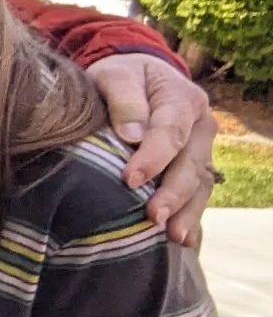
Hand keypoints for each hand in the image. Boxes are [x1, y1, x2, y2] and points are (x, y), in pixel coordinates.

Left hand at [85, 53, 217, 246]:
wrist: (137, 76)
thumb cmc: (121, 75)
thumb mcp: (115, 74)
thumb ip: (123, 99)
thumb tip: (131, 135)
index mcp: (184, 100)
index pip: (171, 132)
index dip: (153, 158)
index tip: (129, 179)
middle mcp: (201, 127)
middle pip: (192, 164)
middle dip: (174, 194)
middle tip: (154, 218)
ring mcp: (201, 150)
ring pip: (200, 184)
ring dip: (188, 212)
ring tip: (174, 236)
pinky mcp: (194, 167)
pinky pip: (198, 195)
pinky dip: (193, 217)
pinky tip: (186, 242)